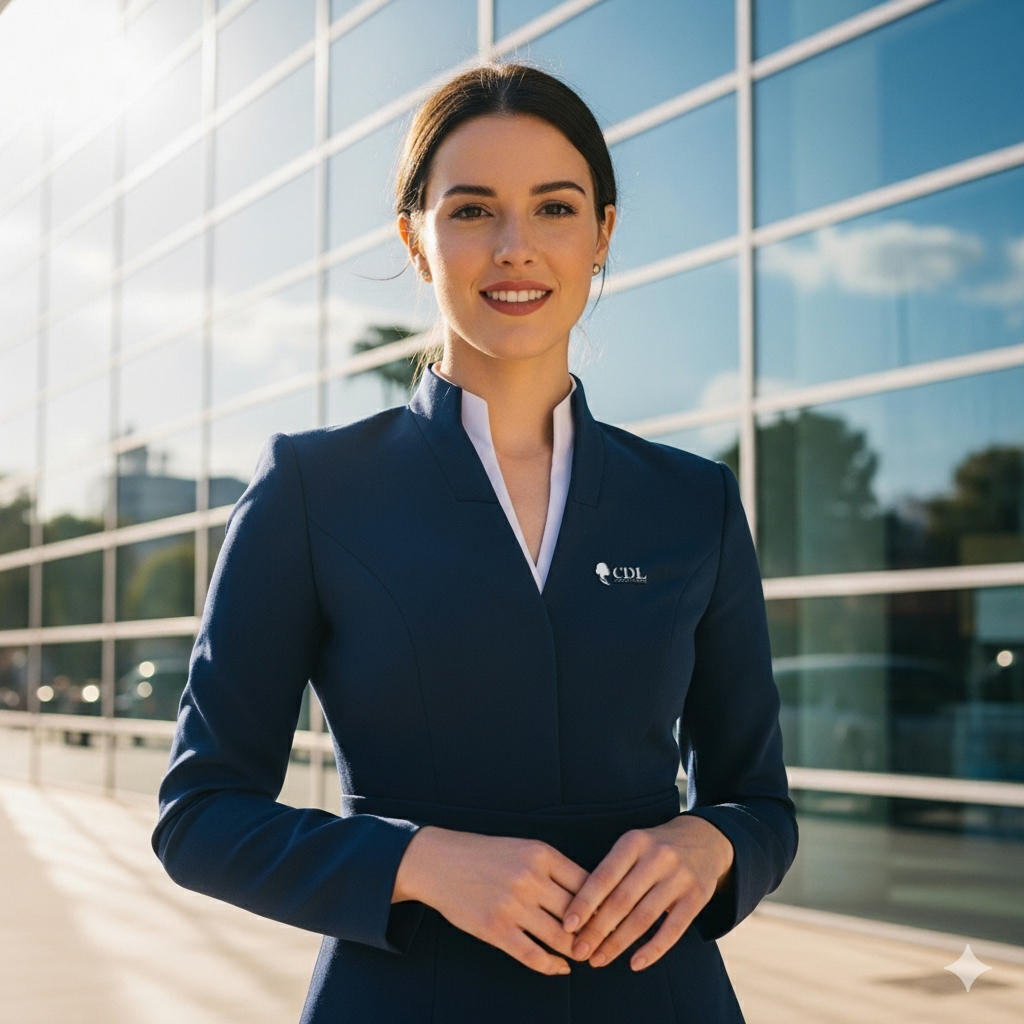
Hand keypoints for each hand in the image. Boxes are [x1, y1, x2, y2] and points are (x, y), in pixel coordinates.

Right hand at [392, 826, 588, 975]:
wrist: (438, 862)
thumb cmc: (484, 855)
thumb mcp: (522, 848)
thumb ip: (553, 869)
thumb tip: (589, 896)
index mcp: (541, 854)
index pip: (588, 883)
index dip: (604, 904)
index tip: (613, 917)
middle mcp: (530, 878)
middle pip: (579, 913)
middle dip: (595, 932)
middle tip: (605, 943)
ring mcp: (513, 905)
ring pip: (560, 937)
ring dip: (576, 951)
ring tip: (584, 956)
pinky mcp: (496, 930)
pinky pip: (534, 956)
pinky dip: (553, 966)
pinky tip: (560, 967)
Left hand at [560, 814, 733, 971]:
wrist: (704, 839)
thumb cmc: (655, 848)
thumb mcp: (633, 846)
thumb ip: (611, 873)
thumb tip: (581, 913)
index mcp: (634, 841)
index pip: (604, 876)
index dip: (584, 903)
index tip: (567, 926)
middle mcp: (657, 857)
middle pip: (622, 900)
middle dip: (597, 930)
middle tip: (578, 951)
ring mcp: (679, 877)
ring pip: (644, 918)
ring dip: (618, 943)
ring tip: (598, 960)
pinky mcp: (697, 897)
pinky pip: (673, 930)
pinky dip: (652, 950)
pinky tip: (635, 964)